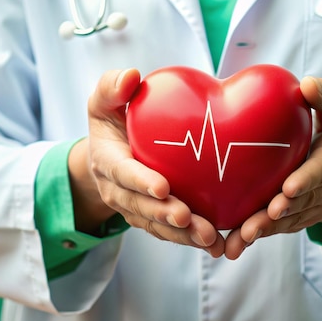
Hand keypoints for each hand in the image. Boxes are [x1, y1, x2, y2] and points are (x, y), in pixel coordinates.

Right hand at [68, 69, 224, 256]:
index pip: (123, 173)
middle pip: (141, 208)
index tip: (162, 188)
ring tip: (211, 241)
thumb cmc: (110, 122)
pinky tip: (218, 244)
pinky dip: (190, 239)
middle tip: (188, 219)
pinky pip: (169, 232)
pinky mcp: (152, 218)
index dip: (140, 182)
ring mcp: (135, 208)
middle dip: (164, 215)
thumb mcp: (103, 101)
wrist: (107, 153)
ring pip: (157, 226)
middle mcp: (119, 191)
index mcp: (107, 161)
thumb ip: (112, 87)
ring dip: (183, 235)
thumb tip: (131, 76)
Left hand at [224, 76, 321, 259]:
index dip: (308, 180)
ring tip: (241, 238)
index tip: (290, 187)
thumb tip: (306, 85)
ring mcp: (310, 207)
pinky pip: (275, 228)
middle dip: (284, 210)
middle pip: (303, 202)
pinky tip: (231, 244)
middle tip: (265, 215)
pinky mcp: (294, 218)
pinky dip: (255, 236)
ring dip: (265, 229)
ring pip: (286, 221)